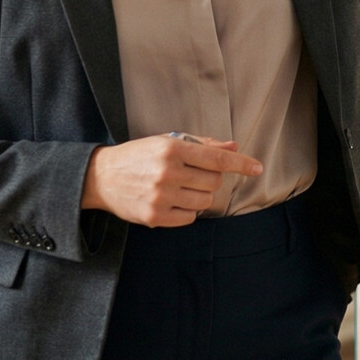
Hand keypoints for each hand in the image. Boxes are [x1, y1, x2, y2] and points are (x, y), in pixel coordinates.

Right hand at [80, 135, 262, 226]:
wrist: (102, 177)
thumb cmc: (140, 156)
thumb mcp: (168, 142)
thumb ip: (203, 145)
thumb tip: (233, 147)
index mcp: (172, 149)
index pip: (216, 158)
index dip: (240, 164)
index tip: (257, 168)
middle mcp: (167, 172)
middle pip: (214, 182)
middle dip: (210, 178)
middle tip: (192, 174)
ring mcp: (161, 196)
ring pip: (205, 202)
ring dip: (200, 196)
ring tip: (181, 187)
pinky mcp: (155, 217)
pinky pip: (190, 218)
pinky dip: (188, 211)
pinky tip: (173, 201)